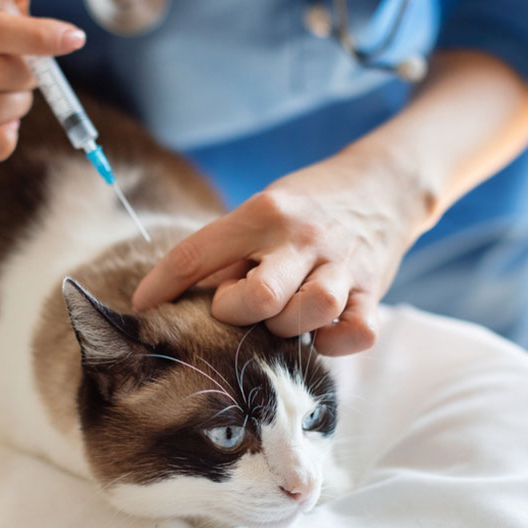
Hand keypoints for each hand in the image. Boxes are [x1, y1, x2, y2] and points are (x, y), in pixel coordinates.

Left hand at [132, 154, 430, 355]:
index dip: (162, 286)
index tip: (142, 308)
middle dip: (237, 313)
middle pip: (259, 297)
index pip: (197, 253)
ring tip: (283, 317)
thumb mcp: (262, 210)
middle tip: (238, 307)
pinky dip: (335, 342)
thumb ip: (227, 252)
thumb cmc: (308, 206)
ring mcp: (343, 265)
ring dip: (289, 326)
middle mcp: (303, 237)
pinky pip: (356, 332)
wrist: (385, 185)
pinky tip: (321, 332)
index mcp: (264, 212)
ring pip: (311, 312)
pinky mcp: (373, 291)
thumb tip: (175, 299)